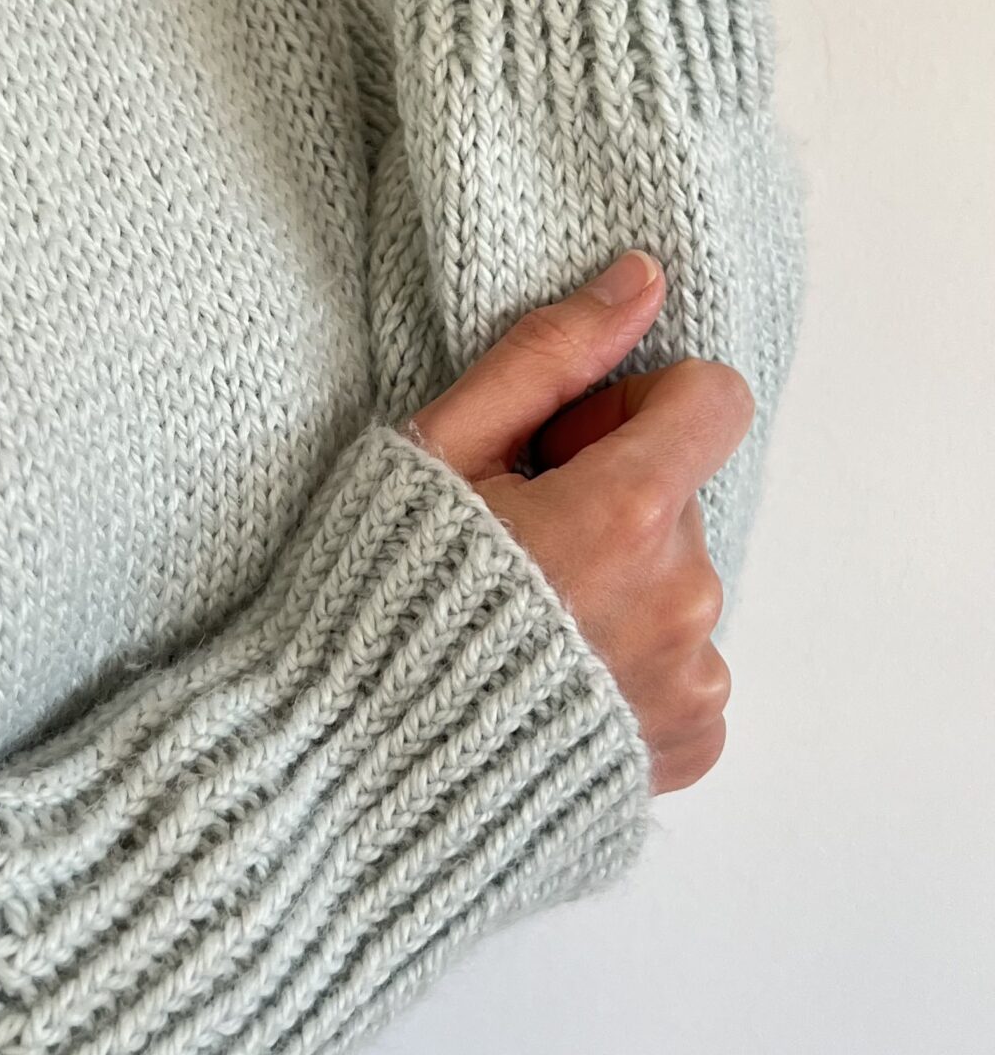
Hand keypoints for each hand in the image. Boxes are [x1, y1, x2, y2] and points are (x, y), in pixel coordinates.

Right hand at [402, 251, 751, 796]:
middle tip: (510, 550)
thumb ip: (548, 355)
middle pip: (681, 499)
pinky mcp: (685, 749)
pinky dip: (629, 671)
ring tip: (520, 629)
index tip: (560, 451)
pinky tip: (547, 685)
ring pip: (680, 587)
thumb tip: (642, 279)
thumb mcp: (437, 449)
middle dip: (611, 504)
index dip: (632, 407)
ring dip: (620, 590)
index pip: (713, 400)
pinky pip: (685, 675)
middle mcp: (682, 603)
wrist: (341, 776)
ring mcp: (690, 686)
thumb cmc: (373, 598)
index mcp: (628, 515)